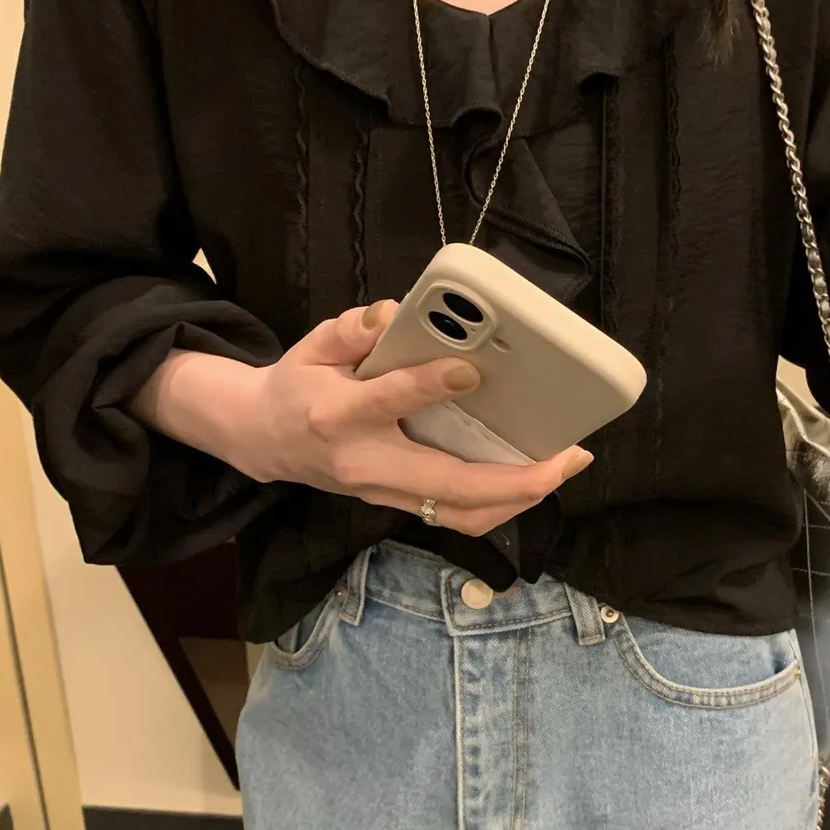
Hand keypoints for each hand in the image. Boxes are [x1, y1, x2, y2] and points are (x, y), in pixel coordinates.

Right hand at [149, 301, 591, 535]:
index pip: (387, 401)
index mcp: (337, 416)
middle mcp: (365, 464)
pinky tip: (535, 480)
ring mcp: (383, 493)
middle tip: (567, 457)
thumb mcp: (312, 346)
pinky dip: (501, 504)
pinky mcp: (397, 504)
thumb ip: (352, 330)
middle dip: (515, 478)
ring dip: (518, 498)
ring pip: (460, 514)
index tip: (471, 369)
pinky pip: (457, 516)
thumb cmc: (296, 386)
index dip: (429, 386)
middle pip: (447, 485)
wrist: (263, 440)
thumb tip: (394, 313)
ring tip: (564, 467)